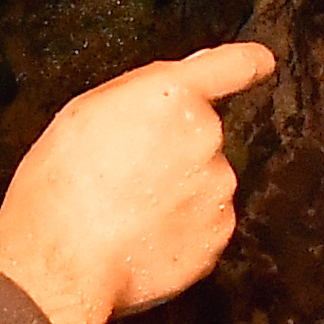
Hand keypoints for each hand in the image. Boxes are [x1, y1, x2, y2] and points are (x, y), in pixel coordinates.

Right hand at [0, 43, 276, 323]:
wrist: (64, 260)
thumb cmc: (61, 185)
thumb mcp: (86, 113)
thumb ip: (146, 90)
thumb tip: (189, 73)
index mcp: (172, 96)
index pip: (230, 67)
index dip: (248, 63)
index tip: (261, 62)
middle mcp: (206, 136)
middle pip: (201, 135)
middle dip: (174, 150)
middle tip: (125, 175)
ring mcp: (217, 188)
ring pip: (204, 181)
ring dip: (178, 191)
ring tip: (127, 210)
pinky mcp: (218, 234)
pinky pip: (205, 222)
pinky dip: (182, 228)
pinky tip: (142, 235)